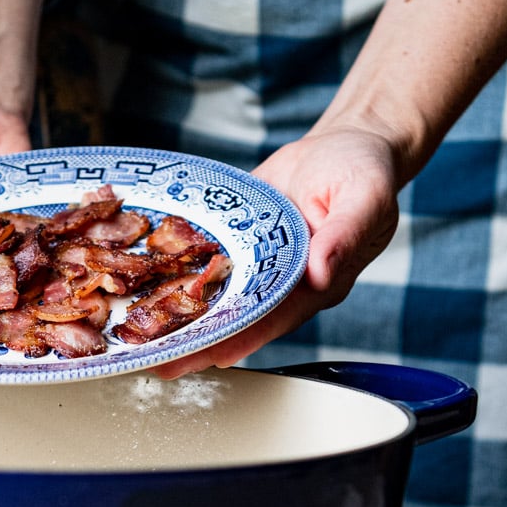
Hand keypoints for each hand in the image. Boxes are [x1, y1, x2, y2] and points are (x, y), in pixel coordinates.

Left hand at [151, 121, 401, 378]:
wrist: (343, 144)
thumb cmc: (363, 171)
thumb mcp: (364, 197)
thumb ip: (346, 236)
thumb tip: (323, 274)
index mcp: (316, 282)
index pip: (275, 317)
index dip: (243, 337)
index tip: (210, 356)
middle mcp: (282, 280)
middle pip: (236, 318)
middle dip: (198, 341)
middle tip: (157, 362)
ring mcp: (257, 262)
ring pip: (215, 295)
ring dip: (180, 314)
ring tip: (141, 337)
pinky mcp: (238, 242)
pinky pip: (206, 260)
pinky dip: (178, 273)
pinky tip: (146, 286)